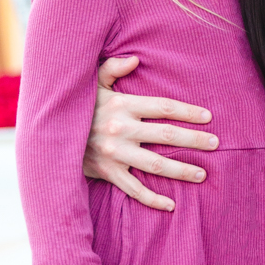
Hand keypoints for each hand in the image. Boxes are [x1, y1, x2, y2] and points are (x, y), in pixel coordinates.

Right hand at [82, 54, 217, 211]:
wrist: (48, 135)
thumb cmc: (77, 107)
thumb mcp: (91, 83)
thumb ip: (112, 69)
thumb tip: (135, 59)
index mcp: (122, 105)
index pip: (164, 107)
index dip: (189, 112)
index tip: (207, 117)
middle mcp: (121, 129)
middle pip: (167, 136)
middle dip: (194, 140)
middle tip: (215, 144)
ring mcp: (115, 154)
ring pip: (157, 165)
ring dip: (182, 171)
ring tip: (202, 174)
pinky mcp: (107, 173)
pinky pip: (134, 190)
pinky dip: (153, 199)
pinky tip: (171, 205)